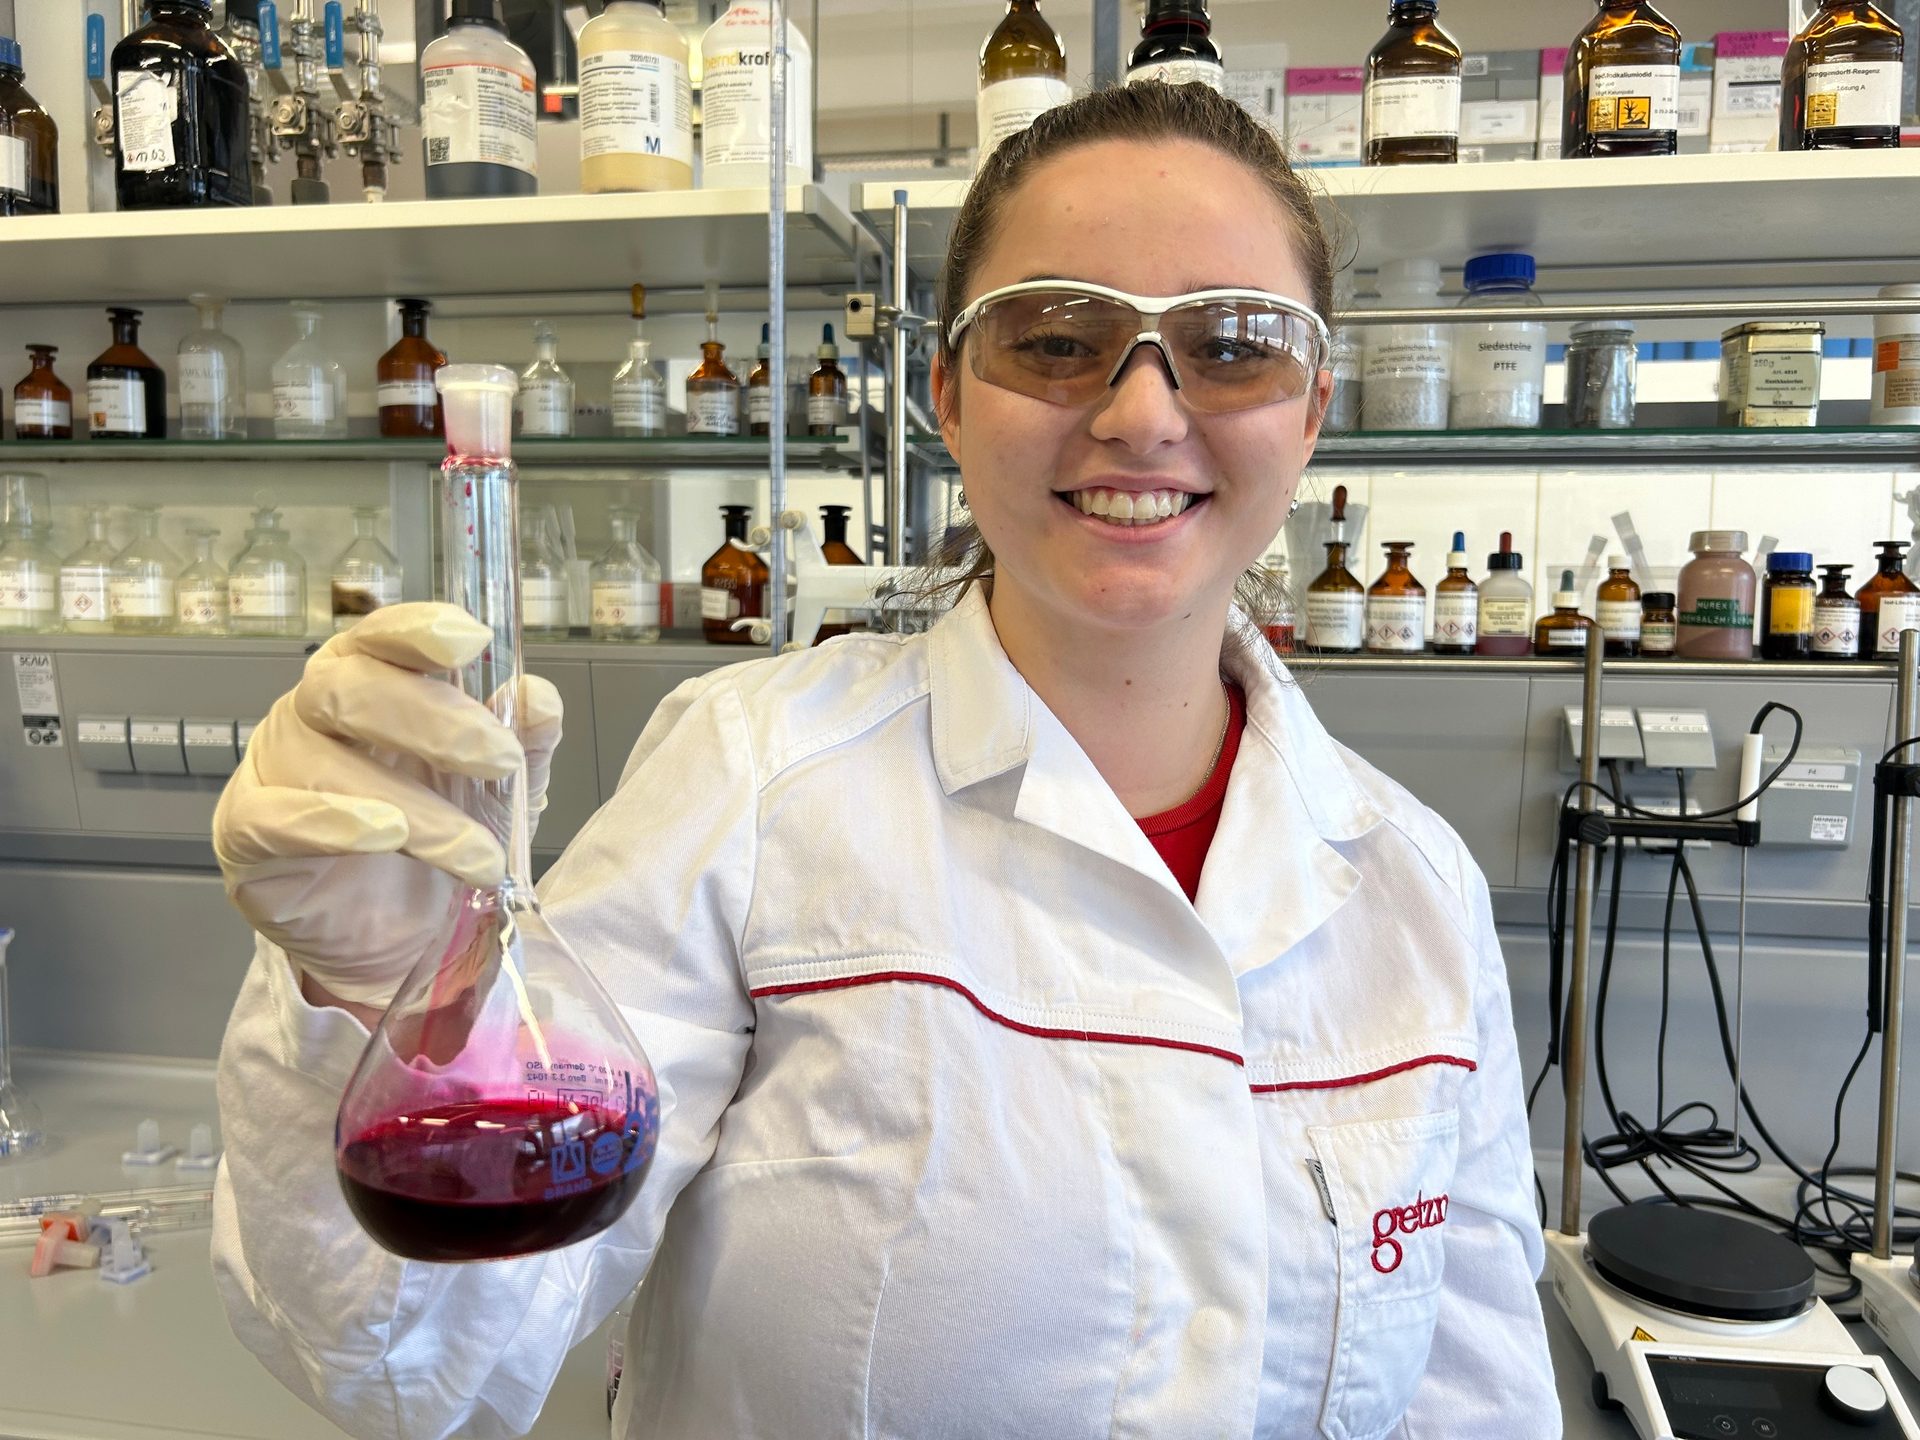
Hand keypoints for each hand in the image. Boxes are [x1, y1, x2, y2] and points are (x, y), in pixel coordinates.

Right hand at [212, 603, 563, 1007]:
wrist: (404, 939)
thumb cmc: (440, 840)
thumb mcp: (500, 793)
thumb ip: (524, 745)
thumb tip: (539, 698)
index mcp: (369, 685)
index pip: (377, 636)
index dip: (417, 630)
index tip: (471, 639)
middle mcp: (310, 716)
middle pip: (347, 686)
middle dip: (433, 719)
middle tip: (500, 761)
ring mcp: (273, 772)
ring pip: (326, 763)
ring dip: (418, 810)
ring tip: (479, 855)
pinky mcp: (244, 837)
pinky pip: (271, 818)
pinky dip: (331, 823)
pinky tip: (384, 835)